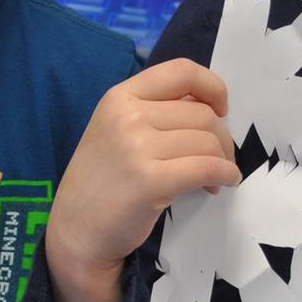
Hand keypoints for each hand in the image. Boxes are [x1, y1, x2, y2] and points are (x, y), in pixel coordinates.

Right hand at [48, 59, 239, 281]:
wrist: (76, 230)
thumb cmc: (101, 182)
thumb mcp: (116, 130)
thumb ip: (154, 112)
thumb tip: (211, 109)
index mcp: (119, 97)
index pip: (181, 71)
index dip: (212, 86)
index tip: (220, 108)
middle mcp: (126, 116)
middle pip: (202, 113)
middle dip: (221, 138)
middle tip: (218, 159)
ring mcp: (136, 147)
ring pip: (208, 142)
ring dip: (223, 161)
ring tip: (214, 178)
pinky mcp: (150, 181)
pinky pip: (207, 168)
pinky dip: (225, 176)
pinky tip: (221, 184)